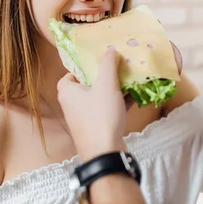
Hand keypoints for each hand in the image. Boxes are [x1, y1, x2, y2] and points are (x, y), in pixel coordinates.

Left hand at [58, 42, 182, 160]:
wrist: (105, 153)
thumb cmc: (101, 116)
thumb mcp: (106, 85)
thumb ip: (108, 65)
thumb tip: (110, 50)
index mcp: (68, 92)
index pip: (71, 74)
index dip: (84, 67)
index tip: (100, 62)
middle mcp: (72, 104)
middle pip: (88, 85)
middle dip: (105, 76)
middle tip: (119, 68)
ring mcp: (84, 118)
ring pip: (100, 98)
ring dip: (115, 90)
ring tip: (130, 80)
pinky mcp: (97, 128)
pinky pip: (107, 110)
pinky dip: (118, 104)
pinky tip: (134, 97)